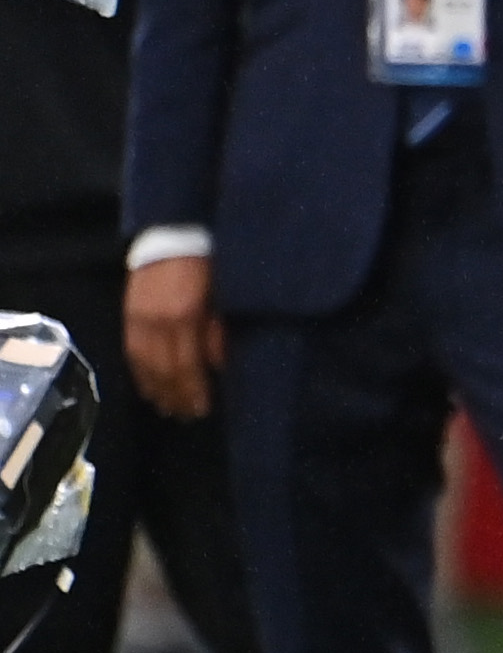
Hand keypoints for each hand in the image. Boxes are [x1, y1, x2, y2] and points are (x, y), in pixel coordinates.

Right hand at [123, 254, 218, 419]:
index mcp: (186, 316)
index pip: (188, 365)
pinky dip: (139, 372)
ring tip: (166, 409)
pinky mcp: (129, 314)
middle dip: (176, 396)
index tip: (202, 410)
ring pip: (145, 364)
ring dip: (156, 390)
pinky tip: (147, 387)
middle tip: (186, 417)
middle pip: (165, 370)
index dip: (194, 391)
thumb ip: (219, 331)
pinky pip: (132, 351)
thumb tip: (219, 367)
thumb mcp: (224, 296)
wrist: (174, 235)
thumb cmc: (209, 264)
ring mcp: (139, 318)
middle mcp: (159, 322)